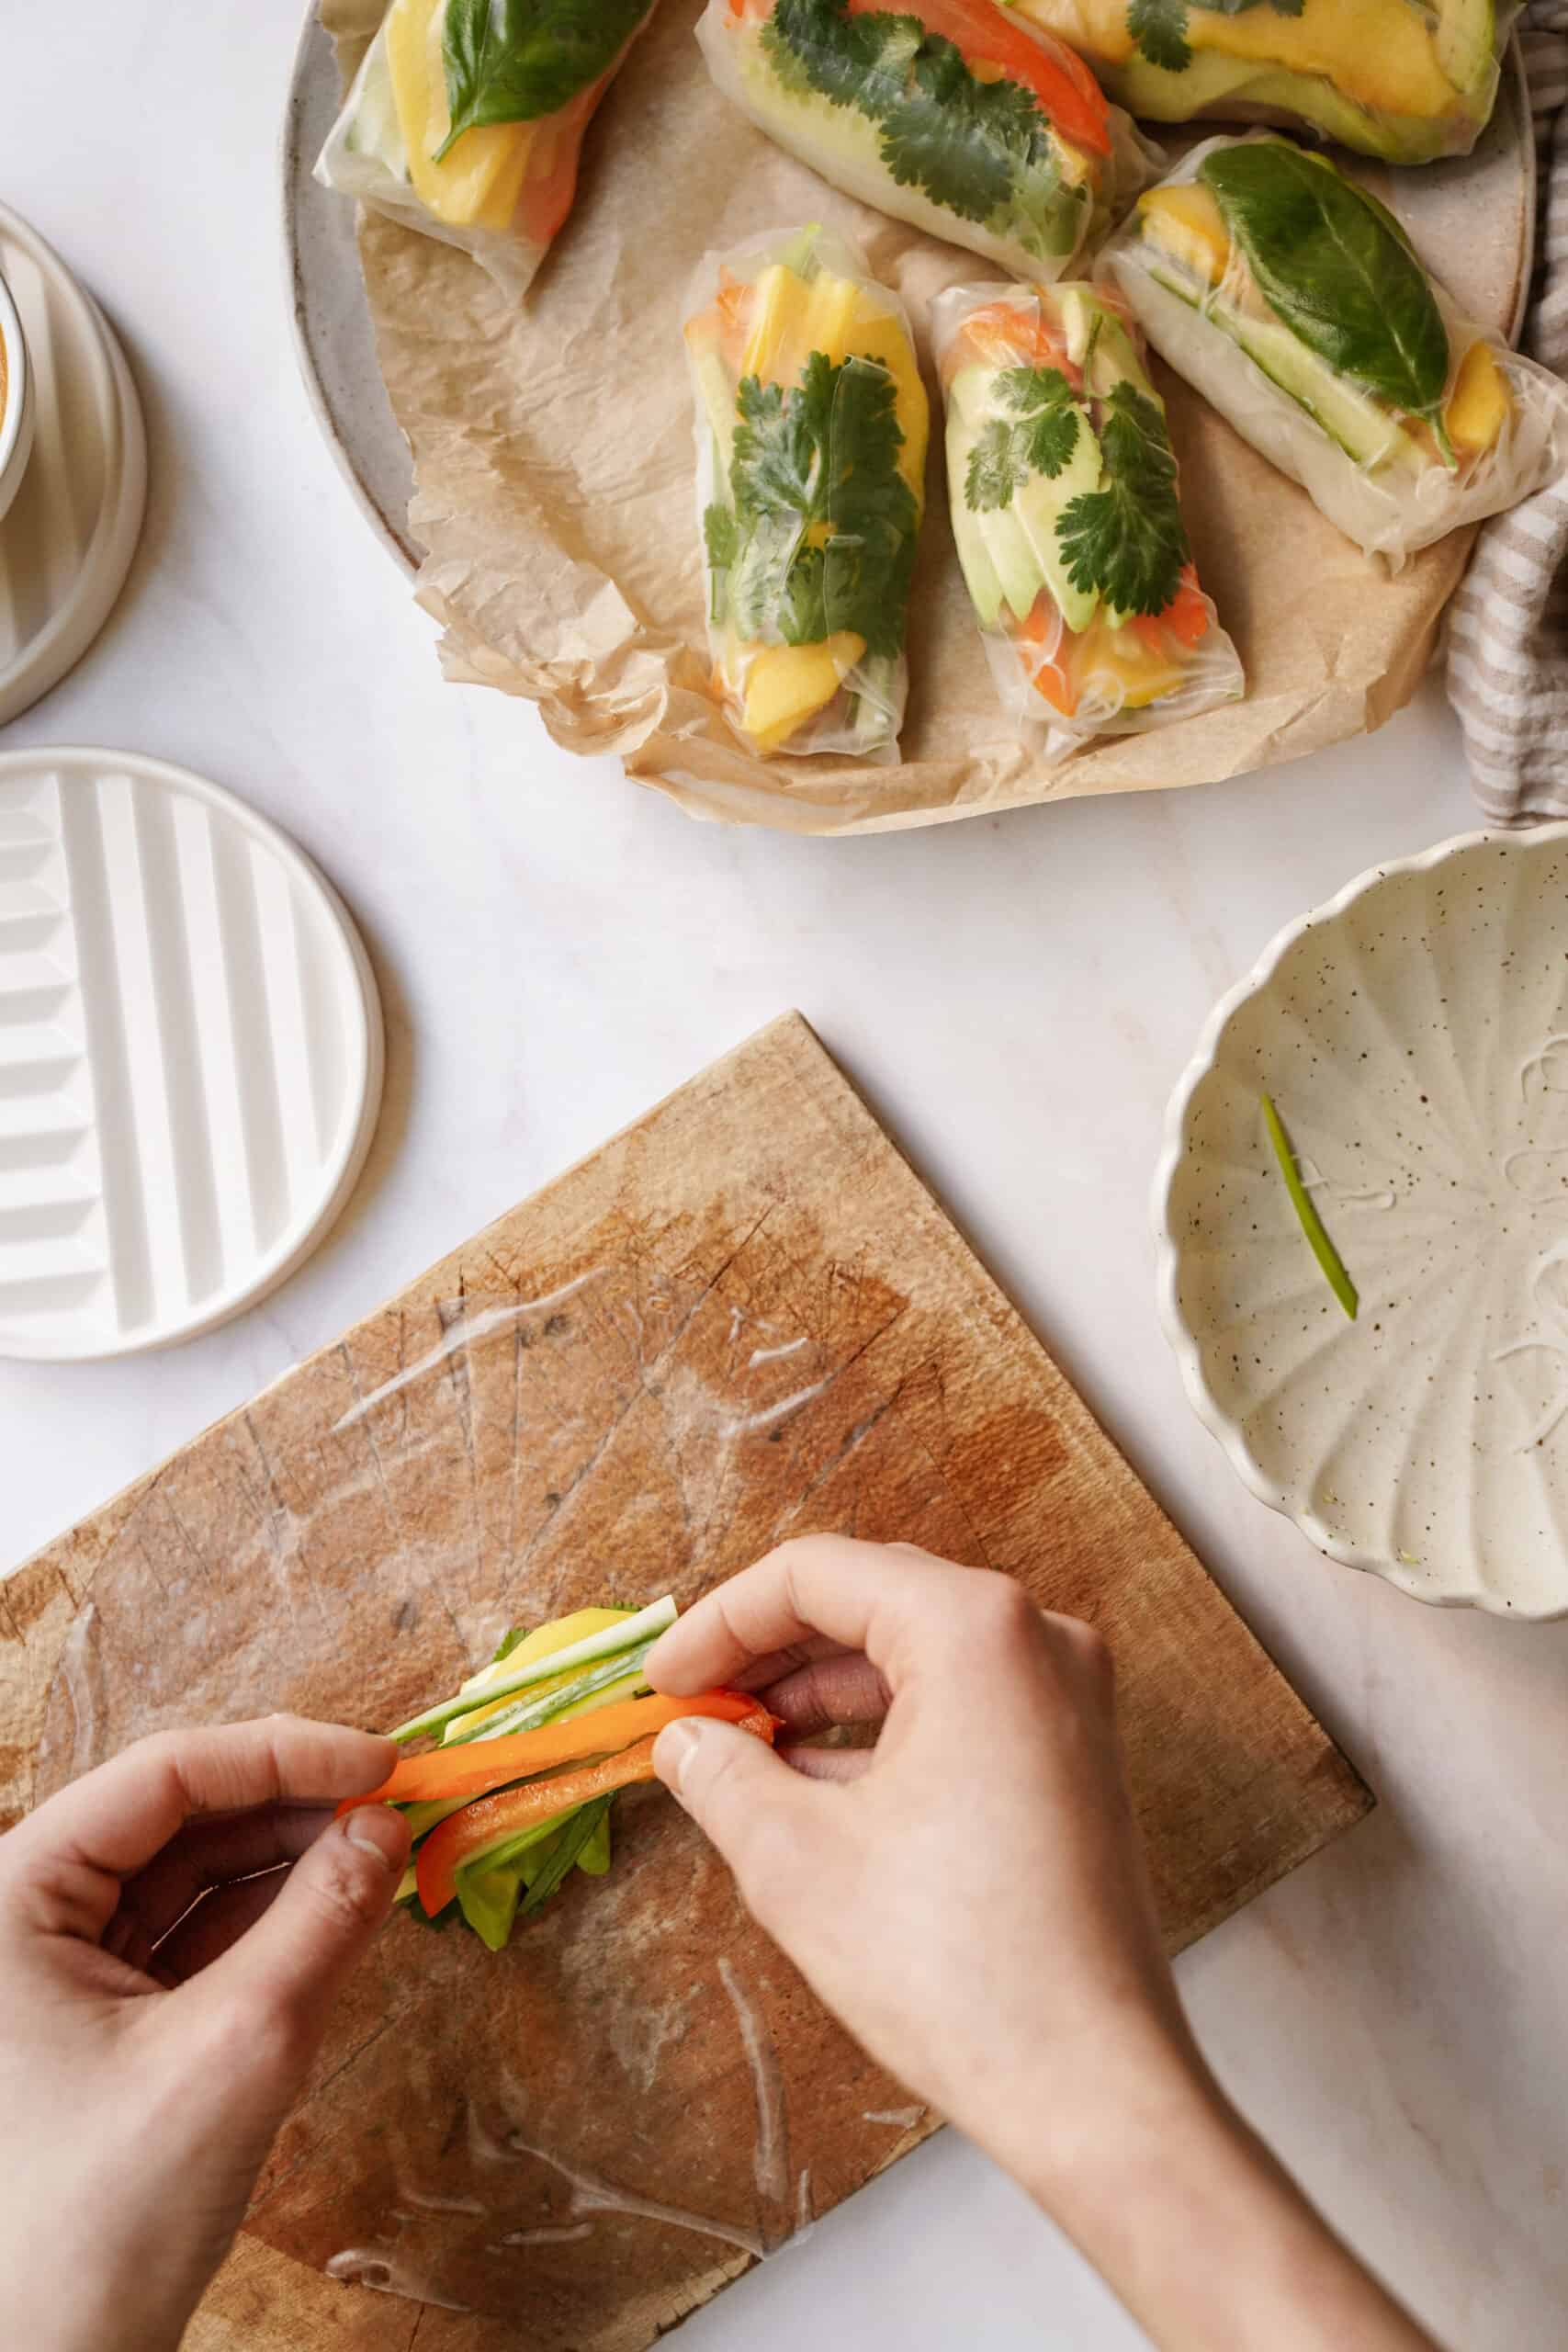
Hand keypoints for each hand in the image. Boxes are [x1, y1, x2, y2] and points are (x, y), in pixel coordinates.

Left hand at [0, 1715, 409, 2351]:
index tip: (385, 1761)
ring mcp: (55, 1970)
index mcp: (9, 1900)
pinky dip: (268, 1917)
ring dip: (289, 1857)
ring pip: (189, 1874)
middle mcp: (20, 1918)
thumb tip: (388, 1824)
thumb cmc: (106, 2221)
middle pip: (176, 1818)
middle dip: (293, 1804)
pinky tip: (341, 1905)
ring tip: (385, 1849)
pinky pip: (190, 1936)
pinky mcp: (96, 2019)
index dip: (283, 1754)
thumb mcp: (236, 2051)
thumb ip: (320, 1921)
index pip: (162, 1777)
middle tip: (401, 1802)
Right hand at [647, 1536, 1188, 2184]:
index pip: (818, 1574)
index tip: (661, 1679)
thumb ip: (724, 1775)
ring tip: (737, 1746)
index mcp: (975, 1629)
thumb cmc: (955, 1966)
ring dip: (821, 1691)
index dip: (722, 1621)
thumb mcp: (798, 1861)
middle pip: (872, 1598)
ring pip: (915, 1653)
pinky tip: (811, 1780)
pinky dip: (882, 1728)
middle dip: (770, 1650)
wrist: (1092, 2086)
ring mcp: (1068, 1697)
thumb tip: (685, 1741)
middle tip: (691, 1704)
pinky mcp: (1075, 1757)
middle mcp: (1037, 1638)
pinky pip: (961, 1703)